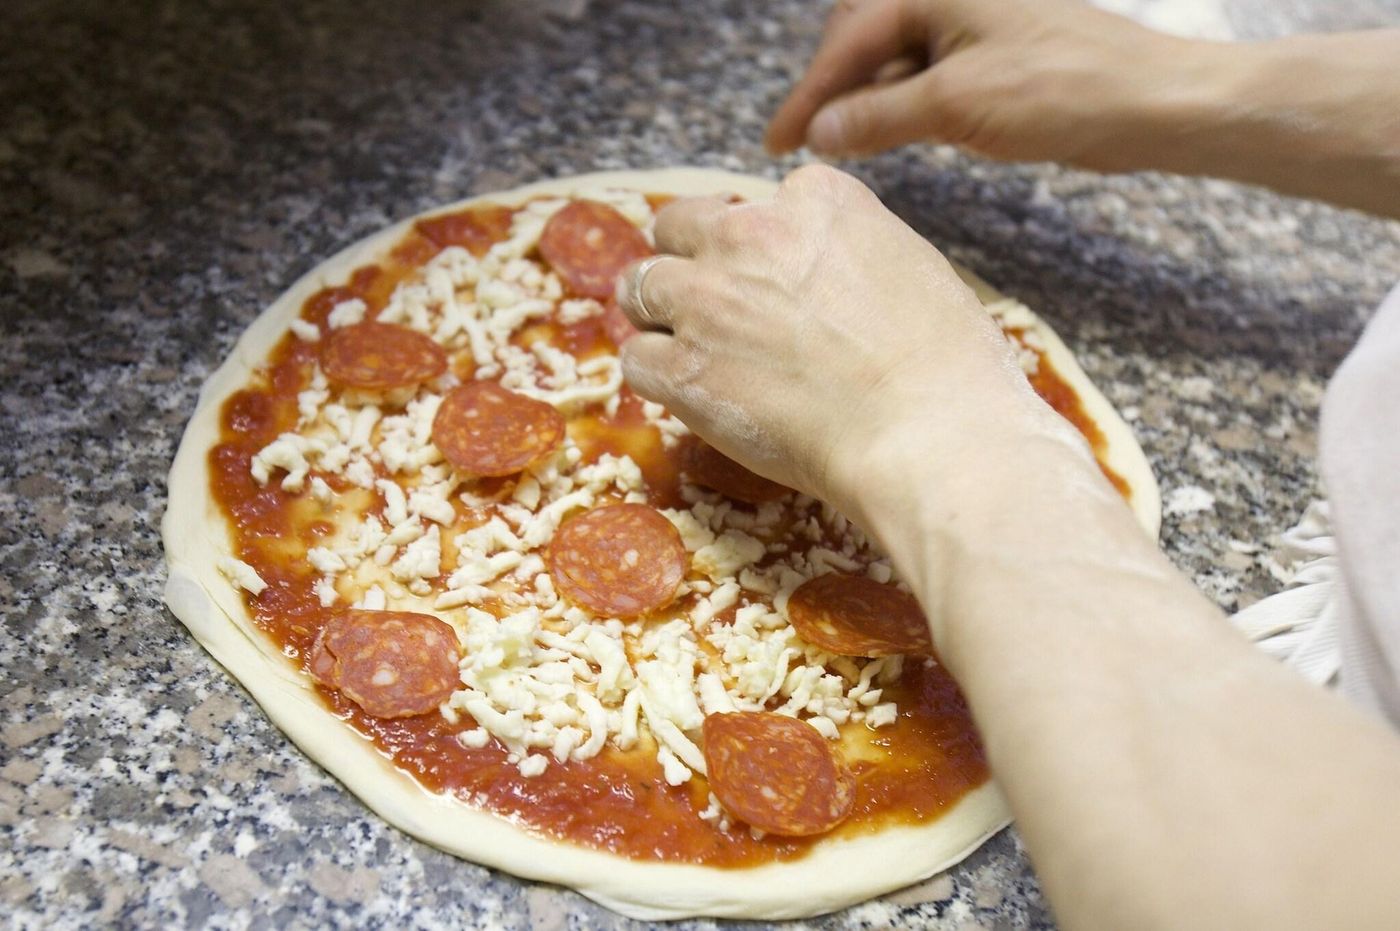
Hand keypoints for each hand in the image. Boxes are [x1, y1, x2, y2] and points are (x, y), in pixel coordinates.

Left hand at [616, 165, 1080, 517]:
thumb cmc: (944, 363)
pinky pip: (638, 359)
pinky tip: (690, 396)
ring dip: (660, 317)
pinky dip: (657, 376)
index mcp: (815, 199)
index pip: (754, 203)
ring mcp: (706, 298)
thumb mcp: (910, 266)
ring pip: (641, 288)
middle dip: (688, 263)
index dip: (755, 245)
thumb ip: (850, 249)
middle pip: (678, 228)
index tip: (770, 278)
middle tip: (710, 307)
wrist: (925, 432)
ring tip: (690, 352)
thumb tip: (829, 272)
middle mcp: (749, 233)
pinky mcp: (682, 366)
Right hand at [767, 0, 1399, 216]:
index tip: (774, 142)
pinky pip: (931, 73)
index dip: (808, 96)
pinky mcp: (998, 54)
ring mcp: (977, 23)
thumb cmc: (1062, 91)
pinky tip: (894, 135)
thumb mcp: (955, 107)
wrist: (1156, 103)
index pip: (848, 42)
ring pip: (898, 58)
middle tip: (805, 141)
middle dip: (832, 87)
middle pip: (865, 37)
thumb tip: (820, 132)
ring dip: (867, 100)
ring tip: (843, 146)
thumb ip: (878, 116)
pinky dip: (904, 104)